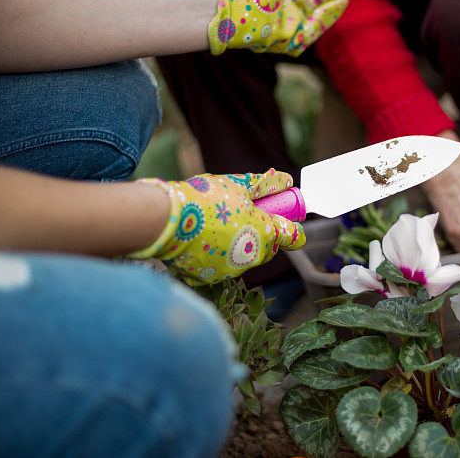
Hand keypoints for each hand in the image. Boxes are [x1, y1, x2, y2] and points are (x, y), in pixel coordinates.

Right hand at [128, 169, 305, 284]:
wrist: (166, 220)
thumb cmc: (205, 199)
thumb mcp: (239, 184)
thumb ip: (266, 184)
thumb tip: (286, 180)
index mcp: (265, 235)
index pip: (293, 237)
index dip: (291, 226)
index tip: (284, 218)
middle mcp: (252, 258)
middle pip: (268, 248)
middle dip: (263, 234)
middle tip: (246, 215)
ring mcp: (231, 271)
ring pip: (244, 257)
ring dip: (239, 244)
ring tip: (218, 224)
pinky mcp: (210, 278)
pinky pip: (221, 266)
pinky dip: (217, 255)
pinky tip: (203, 239)